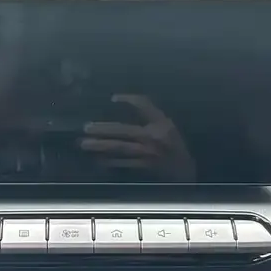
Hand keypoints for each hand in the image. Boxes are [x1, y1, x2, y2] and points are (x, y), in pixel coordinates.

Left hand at [79, 94, 196, 182]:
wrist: (185, 171)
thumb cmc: (175, 146)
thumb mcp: (167, 125)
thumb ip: (149, 113)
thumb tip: (122, 100)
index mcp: (161, 124)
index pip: (144, 106)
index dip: (129, 100)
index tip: (113, 98)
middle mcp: (153, 137)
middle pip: (124, 130)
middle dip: (104, 129)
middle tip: (86, 128)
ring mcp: (147, 153)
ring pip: (120, 148)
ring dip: (101, 146)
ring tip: (85, 144)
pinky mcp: (144, 167)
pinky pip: (124, 164)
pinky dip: (110, 162)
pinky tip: (98, 160)